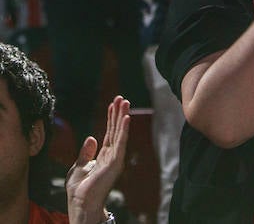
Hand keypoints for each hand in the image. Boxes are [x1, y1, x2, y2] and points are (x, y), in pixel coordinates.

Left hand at [66, 95, 129, 223]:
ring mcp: (115, 159)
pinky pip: (121, 143)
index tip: (113, 104)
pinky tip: (126, 118)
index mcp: (103, 156)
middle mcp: (111, 156)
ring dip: (123, 117)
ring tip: (125, 102)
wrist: (80, 204)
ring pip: (120, 134)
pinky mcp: (115, 163)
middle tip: (121, 98)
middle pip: (116, 130)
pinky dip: (124, 130)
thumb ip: (85, 152)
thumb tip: (91, 137)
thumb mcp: (78, 167)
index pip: (109, 133)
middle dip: (118, 113)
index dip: (111, 118)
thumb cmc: (79, 190)